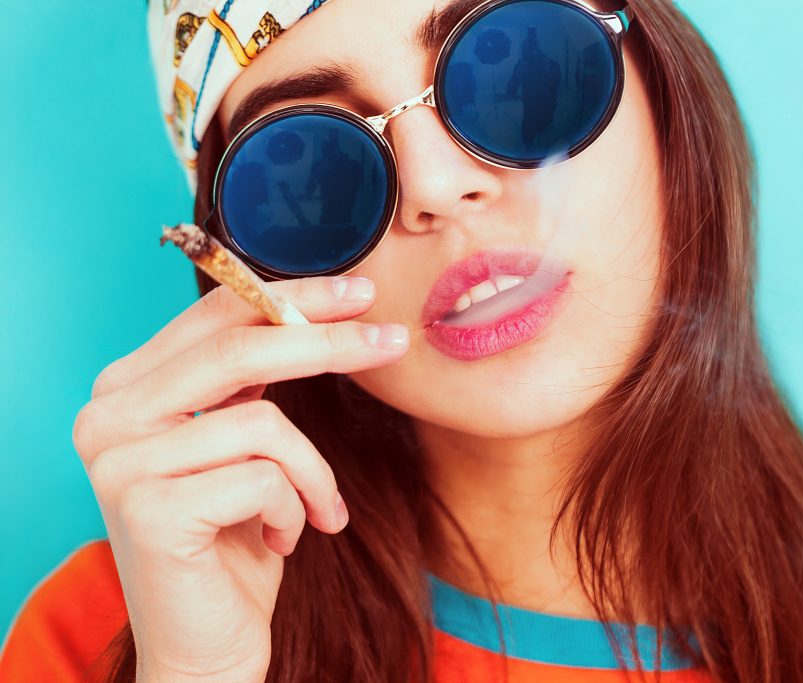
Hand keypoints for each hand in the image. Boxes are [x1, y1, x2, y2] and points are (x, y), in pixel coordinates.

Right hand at [72, 275, 406, 681]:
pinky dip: (295, 511)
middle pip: (238, 348)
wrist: (206, 645)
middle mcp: (109, 416)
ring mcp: (121, 463)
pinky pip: (265, 480)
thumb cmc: (232, 541)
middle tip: (393, 344)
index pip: (216, 316)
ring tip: (318, 512)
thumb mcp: (240, 447)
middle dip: (328, 343)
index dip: (291, 296)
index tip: (360, 294)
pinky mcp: (149, 510)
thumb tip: (318, 309)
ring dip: (314, 474)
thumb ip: (249, 381)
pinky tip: (281, 541)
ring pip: (265, 424)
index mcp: (129, 388)